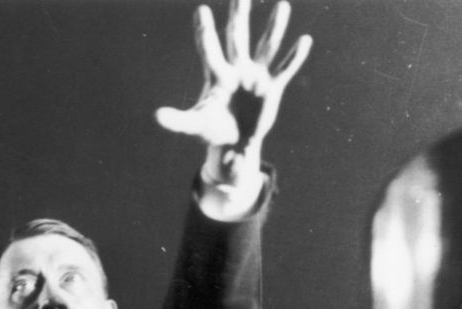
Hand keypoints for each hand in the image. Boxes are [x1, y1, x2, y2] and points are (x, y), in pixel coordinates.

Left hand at [156, 0, 311, 182]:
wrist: (235, 142)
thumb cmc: (213, 130)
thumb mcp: (195, 125)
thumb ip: (178, 120)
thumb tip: (157, 116)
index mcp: (217, 75)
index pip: (209, 49)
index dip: (205, 32)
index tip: (201, 11)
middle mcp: (237, 68)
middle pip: (237, 37)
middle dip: (239, 16)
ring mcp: (256, 75)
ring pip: (267, 46)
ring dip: (275, 28)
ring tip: (283, 6)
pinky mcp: (272, 87)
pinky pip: (285, 69)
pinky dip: (294, 57)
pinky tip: (304, 41)